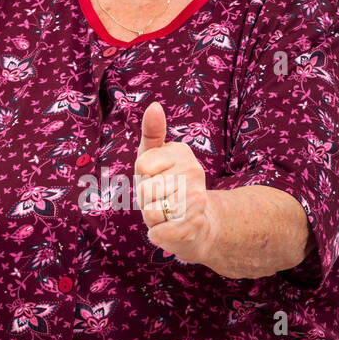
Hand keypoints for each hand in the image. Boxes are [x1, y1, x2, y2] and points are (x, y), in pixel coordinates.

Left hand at [134, 100, 218, 267]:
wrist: (195, 222)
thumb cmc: (164, 184)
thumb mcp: (152, 156)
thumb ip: (151, 132)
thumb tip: (154, 106)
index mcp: (181, 152)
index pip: (142, 165)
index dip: (141, 177)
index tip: (154, 178)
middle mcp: (194, 172)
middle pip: (145, 189)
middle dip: (145, 199)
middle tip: (159, 198)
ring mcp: (197, 198)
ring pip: (151, 211)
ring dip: (151, 217)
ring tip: (165, 212)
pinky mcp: (196, 223)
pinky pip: (162, 231)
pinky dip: (157, 233)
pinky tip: (165, 229)